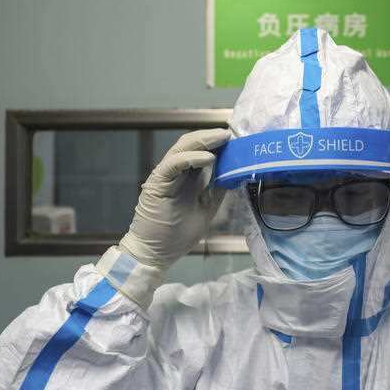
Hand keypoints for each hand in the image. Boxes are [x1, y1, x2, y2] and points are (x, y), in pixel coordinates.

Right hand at [118, 128, 230, 269]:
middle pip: (190, 145)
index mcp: (185, 178)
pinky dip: (191, 158)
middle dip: (211, 137)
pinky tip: (209, 158)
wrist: (155, 255)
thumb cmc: (176, 236)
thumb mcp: (206, 209)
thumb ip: (217, 190)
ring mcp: (164, 177)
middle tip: (229, 133)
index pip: (200, 152)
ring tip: (222, 138)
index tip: (235, 140)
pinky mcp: (156, 184)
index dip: (216, 143)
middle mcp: (174, 174)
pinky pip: (173, 164)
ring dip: (203, 141)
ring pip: (181, 149)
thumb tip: (235, 174)